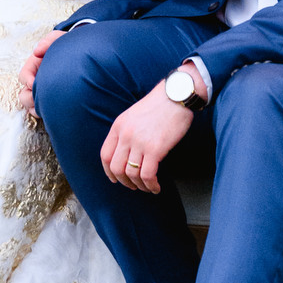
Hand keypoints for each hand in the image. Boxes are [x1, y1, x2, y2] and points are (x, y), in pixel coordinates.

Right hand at [18, 29, 64, 106]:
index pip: (23, 76)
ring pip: (31, 105)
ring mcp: (43, 91)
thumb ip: (49, 40)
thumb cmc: (69, 46)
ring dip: (36, 106)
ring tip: (48, 104)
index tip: (35, 83)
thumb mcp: (59, 38)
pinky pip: (42, 111)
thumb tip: (36, 51)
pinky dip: (44, 112)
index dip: (27, 81)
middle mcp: (36, 80)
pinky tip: (55, 109)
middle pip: (24, 95)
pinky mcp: (52, 99)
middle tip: (42, 97)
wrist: (83, 55)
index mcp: (35, 66)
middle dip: (30, 98)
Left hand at [101, 78, 196, 193]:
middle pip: (116, 168)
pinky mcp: (155, 149)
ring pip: (131, 174)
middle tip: (133, 186)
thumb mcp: (135, 115)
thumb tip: (127, 154)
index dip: (109, 172)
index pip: (105, 155)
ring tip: (148, 187)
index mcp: (119, 126)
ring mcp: (139, 142)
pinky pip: (147, 175)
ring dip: (139, 185)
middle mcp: (126, 135)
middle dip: (124, 181)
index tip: (115, 179)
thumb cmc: (160, 104)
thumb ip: (127, 132)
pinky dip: (151, 185)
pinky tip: (156, 187)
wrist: (177, 95)